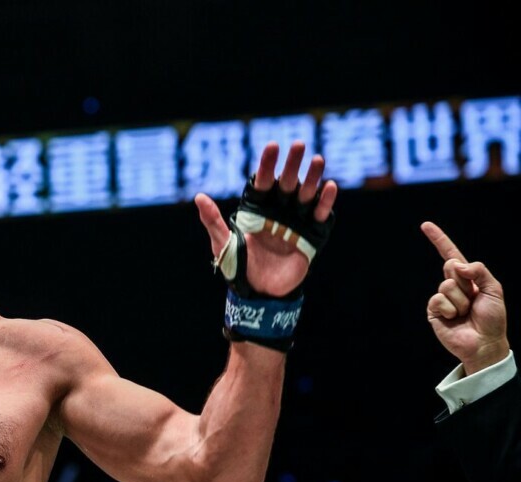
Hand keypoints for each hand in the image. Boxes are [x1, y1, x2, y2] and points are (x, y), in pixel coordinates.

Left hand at [195, 141, 338, 296]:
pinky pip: (319, 215)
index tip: (272, 146)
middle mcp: (277, 211)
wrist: (258, 292)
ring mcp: (295, 222)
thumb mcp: (223, 243)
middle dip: (292, 164)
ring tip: (317, 160)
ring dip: (311, 177)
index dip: (267, 165)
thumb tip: (199, 197)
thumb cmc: (237, 266)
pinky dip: (325, 202)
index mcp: (256, 210)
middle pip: (286, 183)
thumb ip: (213, 220)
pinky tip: (329, 187)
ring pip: (305, 194)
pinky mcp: (310, 236)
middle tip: (298, 144)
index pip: (262, 182)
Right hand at [423, 221, 508, 375]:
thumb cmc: (493, 318)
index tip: (425, 225)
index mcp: (468, 278)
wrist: (485, 343)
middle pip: (451, 268)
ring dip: (460, 300)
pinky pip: (438, 300)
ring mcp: (442, 298)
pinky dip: (450, 309)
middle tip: (473, 299)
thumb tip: (455, 264)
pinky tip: (455, 319)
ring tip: (466, 313)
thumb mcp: (494, 288)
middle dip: (465, 282)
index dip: (439, 240)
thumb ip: (479, 271)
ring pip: (445, 285)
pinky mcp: (434, 311)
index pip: (450, 255)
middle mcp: (453, 285)